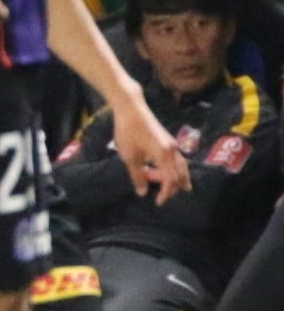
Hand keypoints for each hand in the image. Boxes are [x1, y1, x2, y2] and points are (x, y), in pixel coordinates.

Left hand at [111, 86, 190, 204]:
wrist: (131, 108)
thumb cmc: (128, 132)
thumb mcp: (129, 156)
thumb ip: (137, 175)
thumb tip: (142, 192)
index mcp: (165, 156)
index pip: (172, 180)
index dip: (166, 193)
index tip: (158, 202)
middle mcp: (173, 150)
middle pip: (181, 174)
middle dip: (175, 187)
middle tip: (166, 197)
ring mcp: (172, 144)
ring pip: (182, 166)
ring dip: (178, 178)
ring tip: (179, 188)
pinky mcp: (168, 140)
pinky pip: (177, 159)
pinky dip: (175, 169)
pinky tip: (168, 171)